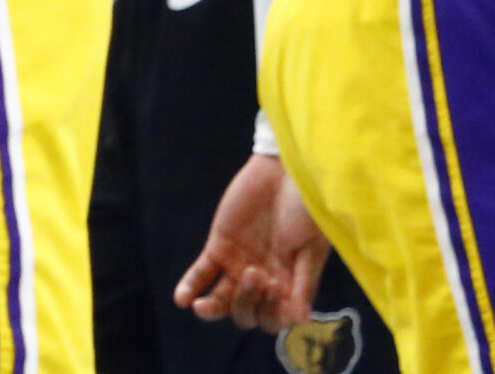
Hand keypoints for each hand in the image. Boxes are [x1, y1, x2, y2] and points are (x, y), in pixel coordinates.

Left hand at [174, 153, 328, 331]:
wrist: (286, 174)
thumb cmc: (307, 211)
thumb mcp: (312, 248)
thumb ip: (304, 282)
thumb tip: (300, 319)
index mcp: (288, 286)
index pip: (274, 320)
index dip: (271, 315)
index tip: (275, 289)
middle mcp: (262, 281)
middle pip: (245, 313)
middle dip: (247, 303)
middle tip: (257, 273)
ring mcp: (238, 265)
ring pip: (220, 300)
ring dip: (213, 307)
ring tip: (203, 305)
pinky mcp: (219, 246)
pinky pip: (201, 273)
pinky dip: (190, 286)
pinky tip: (182, 299)